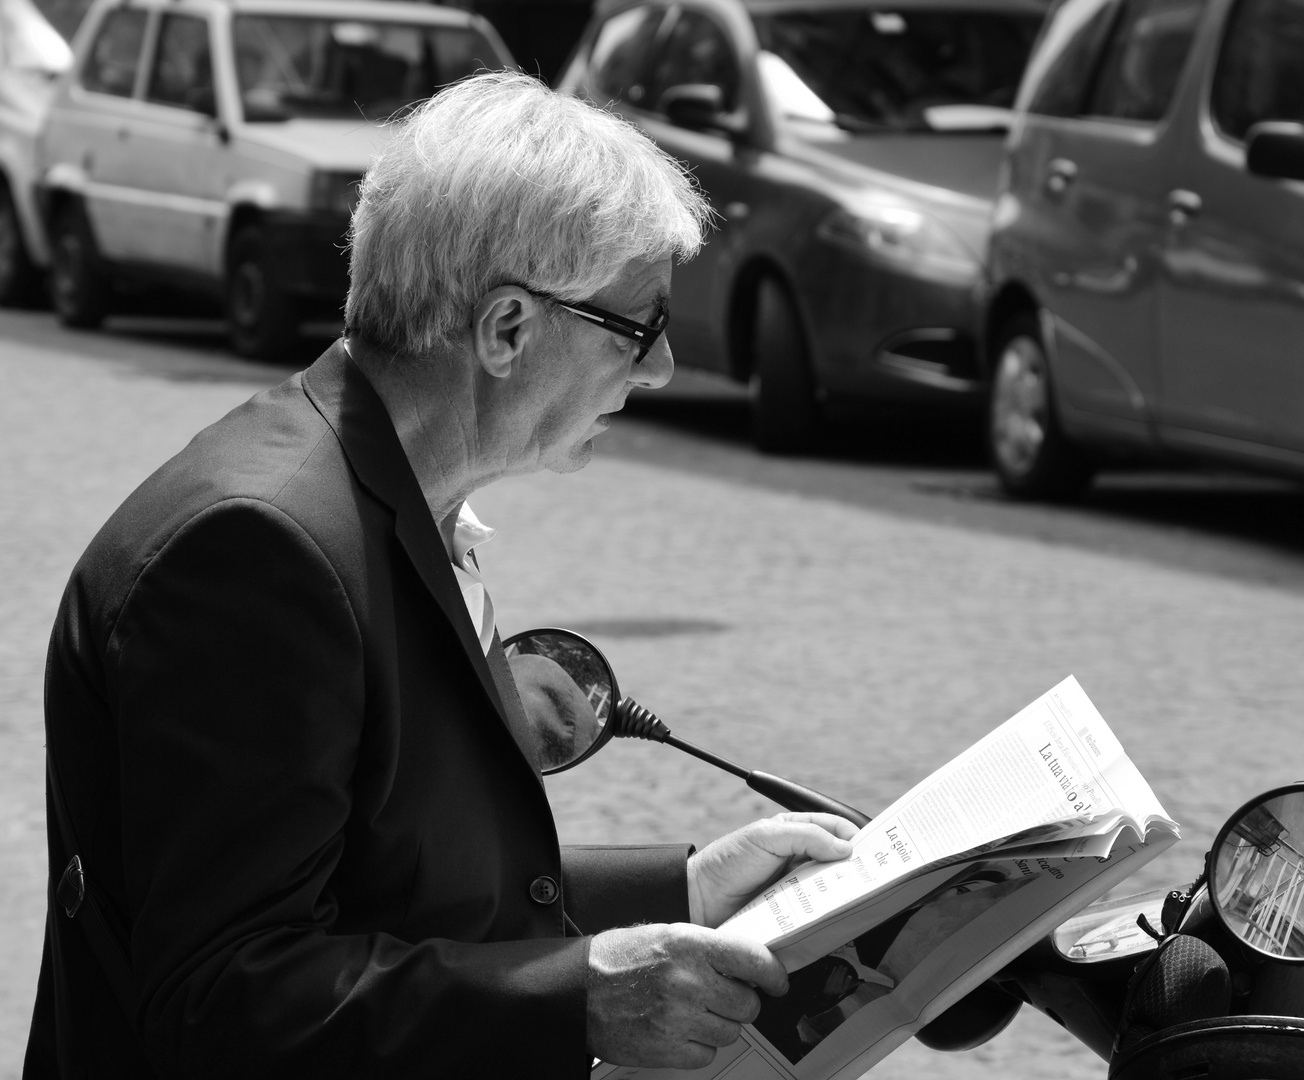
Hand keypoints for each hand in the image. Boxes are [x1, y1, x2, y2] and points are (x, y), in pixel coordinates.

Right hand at [586, 922, 787, 1068]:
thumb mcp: (665, 935)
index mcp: (688, 945)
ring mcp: (677, 1018)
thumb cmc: (619, 958)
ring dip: (719, 1025)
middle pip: (747, 1004)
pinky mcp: (666, 1049)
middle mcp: (686, 981)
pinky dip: (699, 1046)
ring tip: (695, 1012)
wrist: (577, 989)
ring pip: (731, 1032)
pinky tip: (680, 1029)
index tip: (777, 982)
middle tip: (721, 995)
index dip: (772, 974)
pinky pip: (707, 1055)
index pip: (753, 960)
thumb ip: (707, 948)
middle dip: (740, 1002)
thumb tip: (749, 963)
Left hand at [688, 812, 857, 928]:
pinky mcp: (794, 915)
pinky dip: (831, 918)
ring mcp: (798, 889)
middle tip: (873, 879)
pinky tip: (838, 921)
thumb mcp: (765, 836)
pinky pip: (819, 916)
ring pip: (833, 891)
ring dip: (845, 895)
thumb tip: (844, 848)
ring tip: (858, 900)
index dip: (855, 837)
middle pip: (840, 863)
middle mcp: (800, 860)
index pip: (835, 830)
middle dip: (856, 869)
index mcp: (795, 832)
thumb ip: (805, 835)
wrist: (699, 901)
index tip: (874, 850)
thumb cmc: (727, 861)